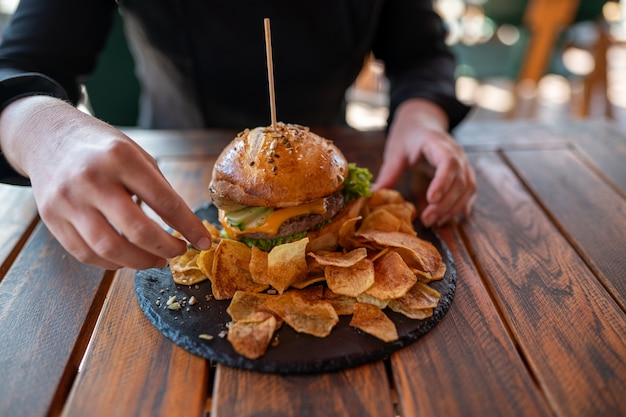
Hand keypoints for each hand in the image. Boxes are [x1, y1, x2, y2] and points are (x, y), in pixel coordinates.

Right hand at [0, 96, 211, 268]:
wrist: (46, 135)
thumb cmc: (101, 148)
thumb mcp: (137, 154)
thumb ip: (159, 188)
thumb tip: (186, 227)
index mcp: (121, 158)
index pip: (165, 201)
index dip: (189, 227)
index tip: (204, 242)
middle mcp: (92, 179)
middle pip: (138, 231)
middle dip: (167, 249)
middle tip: (179, 252)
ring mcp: (67, 201)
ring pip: (110, 249)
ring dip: (141, 262)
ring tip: (157, 260)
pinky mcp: (50, 218)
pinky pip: (85, 254)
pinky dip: (112, 263)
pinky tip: (128, 258)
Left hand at [374, 99, 475, 226]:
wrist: (423, 122)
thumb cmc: (408, 136)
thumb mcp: (395, 151)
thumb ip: (388, 173)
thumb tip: (374, 194)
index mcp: (438, 143)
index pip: (448, 162)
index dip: (442, 182)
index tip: (431, 199)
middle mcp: (456, 153)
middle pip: (459, 180)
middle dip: (445, 203)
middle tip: (427, 220)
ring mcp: (463, 162)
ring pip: (467, 188)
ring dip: (454, 208)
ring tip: (436, 222)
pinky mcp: (464, 172)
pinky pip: (470, 190)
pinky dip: (464, 205)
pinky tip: (456, 218)